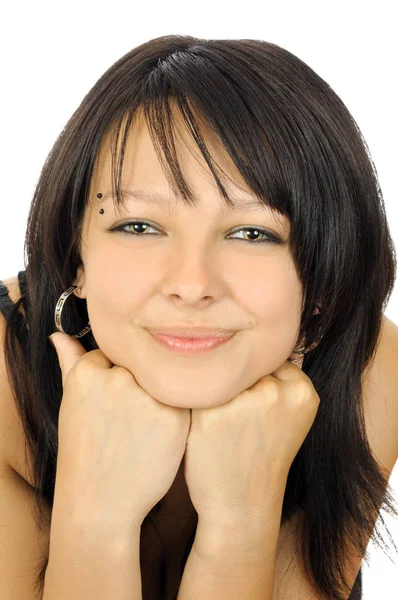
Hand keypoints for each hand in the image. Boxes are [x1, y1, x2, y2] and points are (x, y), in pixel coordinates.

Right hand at [49, 331, 190, 528]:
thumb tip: (58, 336)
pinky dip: (174, 413)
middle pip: (140, 364)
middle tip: (129, 417)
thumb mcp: (72, 402)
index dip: (116, 376)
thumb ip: (70, 362)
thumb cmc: (84, 451)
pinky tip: (159, 434)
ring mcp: (148, 397)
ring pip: (163, 380)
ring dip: (158, 396)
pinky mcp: (176, 417)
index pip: (114, 352)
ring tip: (143, 428)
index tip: (112, 401)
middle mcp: (119, 379)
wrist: (100, 502)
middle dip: (138, 384)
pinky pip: (182, 400)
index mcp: (89, 372)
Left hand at [183, 358, 319, 528]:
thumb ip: (278, 380)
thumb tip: (252, 336)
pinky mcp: (209, 413)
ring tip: (218, 416)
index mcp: (302, 392)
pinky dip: (194, 398)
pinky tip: (199, 418)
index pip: (270, 359)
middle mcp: (275, 392)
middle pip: (246, 364)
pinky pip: (197, 387)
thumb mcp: (288, 415)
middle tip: (233, 410)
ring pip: (221, 372)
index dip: (255, 378)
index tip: (250, 401)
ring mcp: (243, 402)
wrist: (241, 504)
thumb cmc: (261, 455)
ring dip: (213, 386)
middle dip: (236, 381)